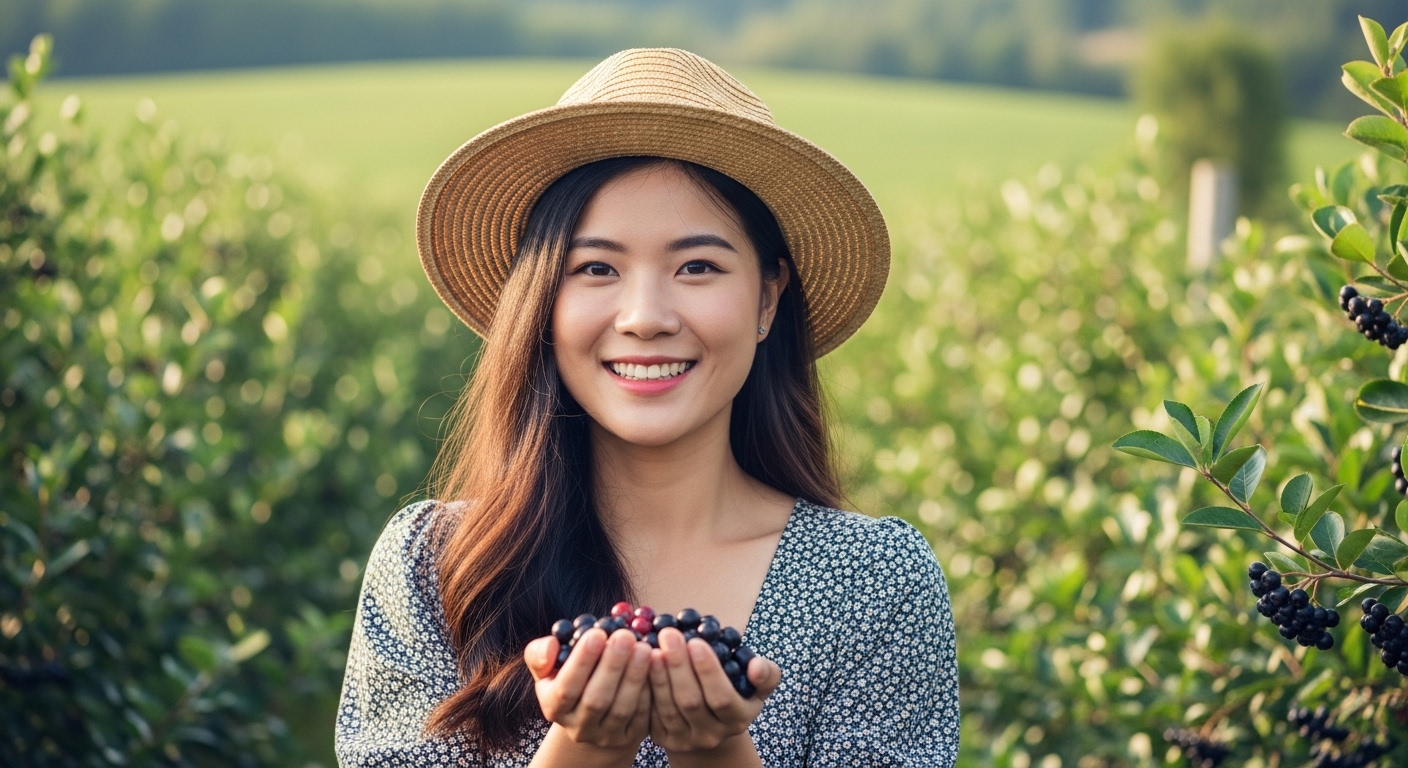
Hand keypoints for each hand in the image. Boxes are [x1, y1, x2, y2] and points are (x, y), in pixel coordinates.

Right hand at [524, 627, 652, 749]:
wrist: (593, 713)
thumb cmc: (570, 677)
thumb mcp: (549, 666)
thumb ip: (541, 654)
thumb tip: (551, 645)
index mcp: (554, 707)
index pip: (566, 688)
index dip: (581, 662)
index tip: (596, 633)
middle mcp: (578, 727)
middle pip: (596, 700)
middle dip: (611, 666)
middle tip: (625, 636)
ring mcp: (606, 735)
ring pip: (622, 708)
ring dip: (634, 676)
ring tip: (644, 647)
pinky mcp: (631, 736)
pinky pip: (642, 716)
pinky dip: (650, 691)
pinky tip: (656, 667)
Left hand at [646, 627, 781, 753]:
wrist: (711, 727)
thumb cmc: (737, 694)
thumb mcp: (758, 687)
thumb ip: (766, 674)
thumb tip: (756, 666)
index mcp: (737, 719)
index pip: (722, 697)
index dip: (708, 671)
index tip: (696, 641)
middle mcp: (711, 735)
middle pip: (691, 702)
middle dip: (678, 666)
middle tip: (669, 634)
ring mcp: (685, 739)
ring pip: (668, 708)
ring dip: (658, 676)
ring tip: (652, 647)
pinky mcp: (662, 738)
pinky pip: (650, 714)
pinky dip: (645, 689)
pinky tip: (640, 665)